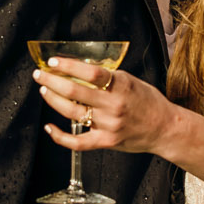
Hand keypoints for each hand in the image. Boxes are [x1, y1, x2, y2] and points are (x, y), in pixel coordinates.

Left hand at [33, 57, 176, 156]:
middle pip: (74, 91)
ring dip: (53, 100)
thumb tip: (79, 69)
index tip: (53, 62)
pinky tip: (49, 127)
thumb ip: (107, 77)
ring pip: (72, 112)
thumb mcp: (130, 81)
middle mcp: (113, 105)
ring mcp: (108, 125)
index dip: (68, 66)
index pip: (90, 72)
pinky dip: (60, 136)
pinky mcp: (105, 142)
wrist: (164, 128)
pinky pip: (77, 142)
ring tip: (44, 90)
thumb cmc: (148, 102)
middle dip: (52, 81)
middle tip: (39, 74)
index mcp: (121, 86)